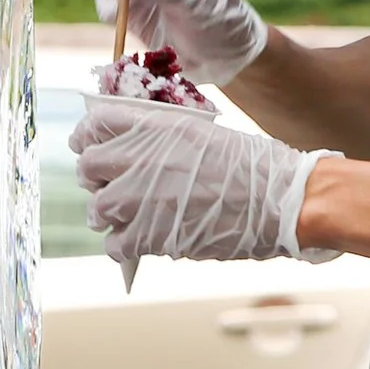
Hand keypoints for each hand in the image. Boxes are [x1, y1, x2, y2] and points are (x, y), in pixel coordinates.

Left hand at [71, 95, 338, 274]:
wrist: (281, 201)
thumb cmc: (252, 167)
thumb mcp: (203, 133)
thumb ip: (162, 137)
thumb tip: (132, 149)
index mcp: (158, 125)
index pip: (96, 123)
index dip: (88, 136)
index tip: (90, 146)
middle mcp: (143, 157)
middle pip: (88, 166)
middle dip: (94, 179)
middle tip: (108, 188)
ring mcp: (142, 197)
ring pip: (96, 208)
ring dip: (106, 214)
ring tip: (124, 218)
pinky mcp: (149, 235)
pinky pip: (113, 243)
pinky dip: (121, 245)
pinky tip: (137, 242)